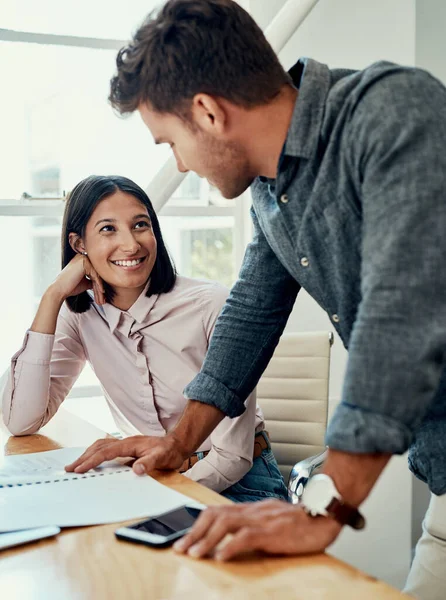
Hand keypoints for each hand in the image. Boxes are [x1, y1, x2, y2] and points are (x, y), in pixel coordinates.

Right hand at [51, 253, 104, 304]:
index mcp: (82, 260)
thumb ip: (93, 280)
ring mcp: (83, 259)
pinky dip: (99, 285)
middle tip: (103, 298)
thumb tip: (103, 283)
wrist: (59, 290)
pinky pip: (95, 275)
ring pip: (97, 274)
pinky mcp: (84, 263)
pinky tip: (101, 292)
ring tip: (102, 297)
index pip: (96, 272)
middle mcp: (83, 257)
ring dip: (100, 287)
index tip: (102, 293)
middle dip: (100, 287)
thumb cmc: (70, 287)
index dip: (100, 284)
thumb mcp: (85, 282)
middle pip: (97, 273)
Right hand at [65, 434, 186, 474]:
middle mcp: (125, 441)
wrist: (176, 444)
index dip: (92, 461)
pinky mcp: (126, 448)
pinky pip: (105, 448)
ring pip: (100, 445)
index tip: (80, 469)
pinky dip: (95, 453)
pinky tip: (91, 460)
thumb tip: (136, 470)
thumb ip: (149, 463)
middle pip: (99, 447)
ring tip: (75, 465)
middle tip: (69, 469)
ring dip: (87, 454)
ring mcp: (125, 443)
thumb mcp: (162, 458)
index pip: (106, 452)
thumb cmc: (169, 451)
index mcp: (130, 444)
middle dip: (83, 457)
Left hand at [173, 500, 341, 561]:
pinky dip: (230, 547)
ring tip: (194, 554)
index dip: (198, 524)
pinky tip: (221, 557)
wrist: (323, 515)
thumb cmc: (300, 522)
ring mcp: (261, 519)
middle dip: (195, 532)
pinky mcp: (272, 531)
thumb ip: (252, 526)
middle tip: (181, 548)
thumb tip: (232, 540)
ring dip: (206, 539)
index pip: (217, 511)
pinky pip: (247, 536)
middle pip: (215, 515)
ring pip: (226, 523)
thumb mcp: (270, 522)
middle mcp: (252, 511)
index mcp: (250, 510)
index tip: (185, 539)